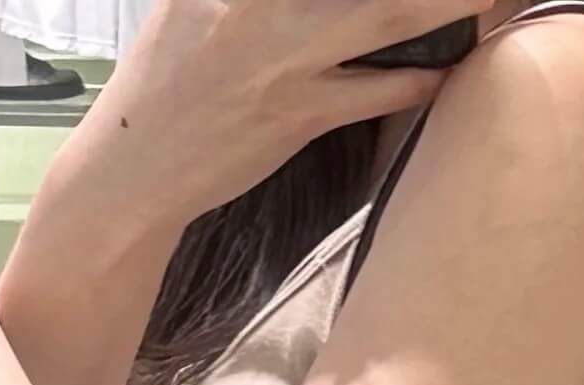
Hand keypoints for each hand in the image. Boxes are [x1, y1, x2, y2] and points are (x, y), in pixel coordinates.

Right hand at [63, 0, 496, 231]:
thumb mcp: (196, 1)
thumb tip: (333, 4)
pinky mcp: (297, 111)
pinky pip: (379, 87)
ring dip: (448, 3)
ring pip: (388, 12)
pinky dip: (420, 75)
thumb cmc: (173, 80)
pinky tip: (448, 65)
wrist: (135, 168)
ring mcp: (280, 51)